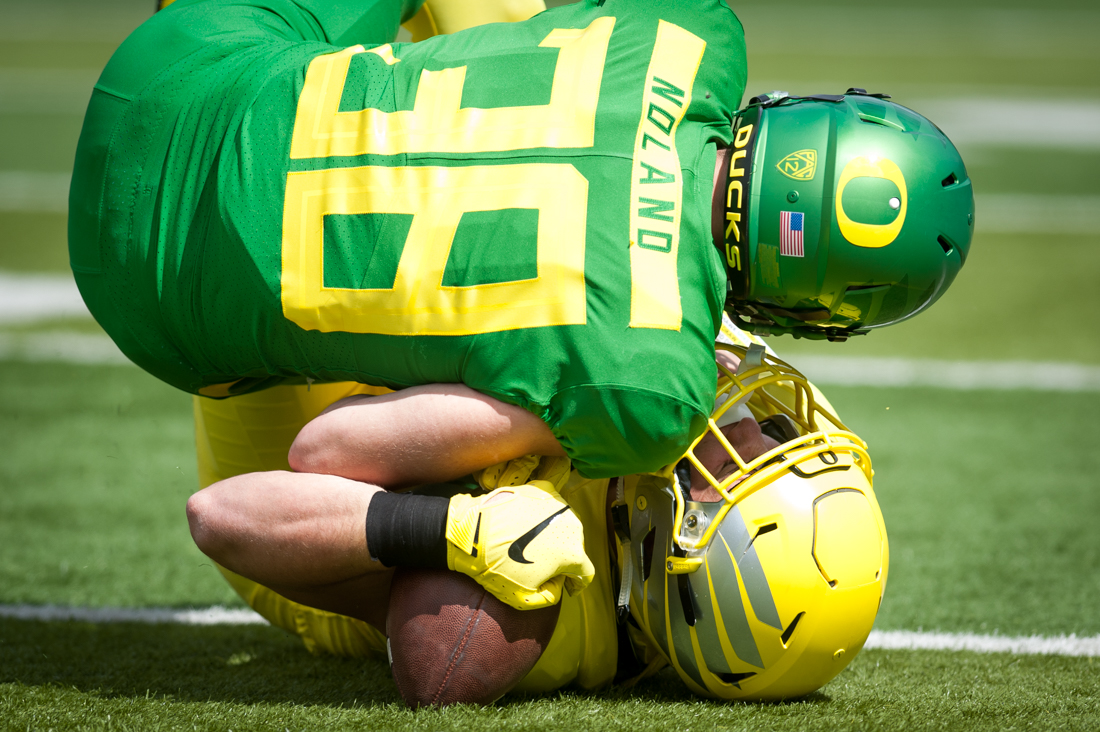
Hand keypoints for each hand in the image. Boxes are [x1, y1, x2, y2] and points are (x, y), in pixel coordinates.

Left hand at [446, 479, 593, 609]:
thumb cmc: (496, 567)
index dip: (577, 584)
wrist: (471, 534)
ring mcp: (557, 504)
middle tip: (544, 565)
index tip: (568, 587)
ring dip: (554, 534)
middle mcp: (572, 525)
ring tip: (532, 543)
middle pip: (576, 546)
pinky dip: (544, 514)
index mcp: (573, 553)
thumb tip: (559, 582)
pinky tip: (528, 522)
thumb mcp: (525, 598)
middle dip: (564, 558)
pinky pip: (550, 505)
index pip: (585, 573)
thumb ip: (551, 595)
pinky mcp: (541, 489)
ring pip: (564, 524)